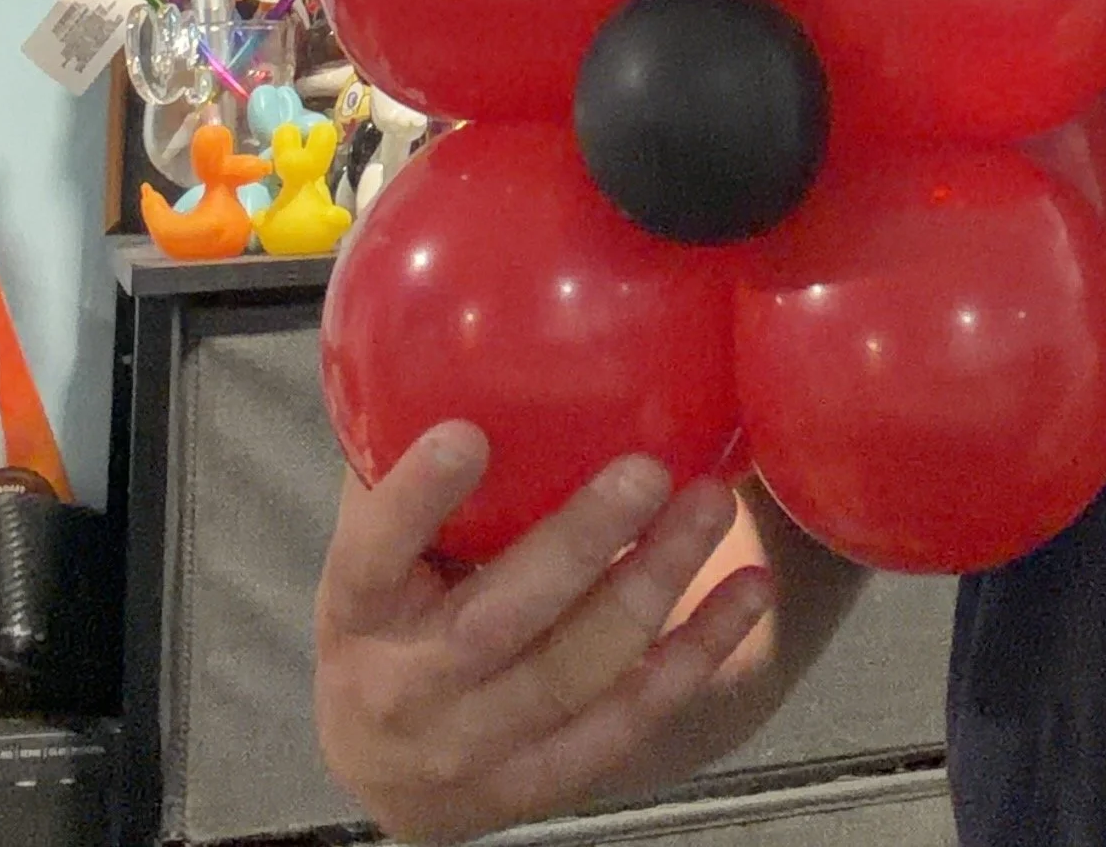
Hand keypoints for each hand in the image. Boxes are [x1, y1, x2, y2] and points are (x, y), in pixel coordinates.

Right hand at [315, 426, 770, 842]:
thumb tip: (451, 327)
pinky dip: (696, 654)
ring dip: (654, 587)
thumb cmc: (392, 612)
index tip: (468, 434)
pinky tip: (748, 593)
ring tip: (710, 507)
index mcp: (358, 612)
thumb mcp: (376, 544)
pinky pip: (629, 719)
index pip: (373, 554)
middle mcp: (408, 688)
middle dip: (578, 544)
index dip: (416, 501)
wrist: (384, 768)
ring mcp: (476, 746)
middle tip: (646, 471)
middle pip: (499, 621)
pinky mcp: (541, 779)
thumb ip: (403, 454)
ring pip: (575, 672)